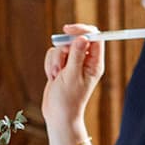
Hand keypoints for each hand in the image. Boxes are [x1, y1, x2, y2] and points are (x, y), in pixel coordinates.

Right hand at [42, 24, 104, 140]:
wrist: (57, 115)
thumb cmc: (67, 100)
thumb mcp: (72, 77)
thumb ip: (77, 56)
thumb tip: (82, 37)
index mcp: (94, 63)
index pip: (94, 37)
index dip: (82, 30)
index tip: (68, 30)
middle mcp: (86, 61)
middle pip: (76, 39)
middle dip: (64, 49)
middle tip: (61, 64)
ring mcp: (73, 63)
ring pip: (62, 47)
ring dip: (56, 61)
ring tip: (56, 76)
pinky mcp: (61, 65)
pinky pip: (53, 54)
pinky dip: (50, 65)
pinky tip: (52, 78)